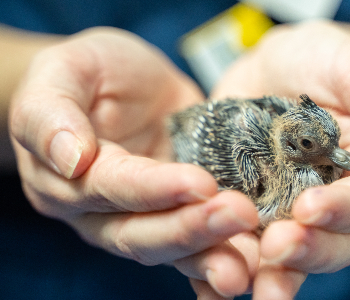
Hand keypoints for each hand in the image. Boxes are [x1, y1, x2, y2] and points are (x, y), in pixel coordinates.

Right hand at [9, 27, 260, 297]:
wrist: (126, 85)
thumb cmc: (93, 72)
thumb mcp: (65, 71)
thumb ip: (51, 112)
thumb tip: (71, 159)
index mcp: (64, 179)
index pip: (110, 189)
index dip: (153, 189)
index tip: (199, 184)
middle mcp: (100, 214)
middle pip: (142, 234)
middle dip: (192, 229)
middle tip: (240, 215)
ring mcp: (142, 221)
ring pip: (173, 251)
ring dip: (213, 254)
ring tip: (252, 258)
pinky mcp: (179, 218)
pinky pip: (199, 248)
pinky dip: (225, 259)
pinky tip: (256, 266)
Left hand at [211, 20, 349, 298]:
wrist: (279, 63)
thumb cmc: (332, 61)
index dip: (343, 210)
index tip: (312, 208)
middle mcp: (334, 207)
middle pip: (331, 244)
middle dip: (306, 250)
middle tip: (277, 246)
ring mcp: (287, 213)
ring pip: (286, 256)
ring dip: (267, 273)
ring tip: (240, 281)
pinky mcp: (247, 209)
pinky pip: (239, 242)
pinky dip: (223, 265)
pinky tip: (207, 278)